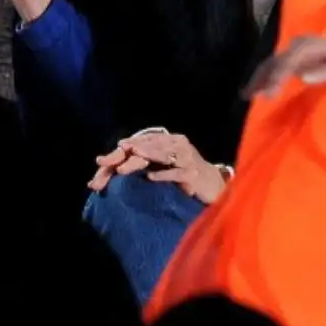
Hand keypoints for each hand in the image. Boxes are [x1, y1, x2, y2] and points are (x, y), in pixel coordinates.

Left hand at [90, 130, 227, 204]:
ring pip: (164, 155)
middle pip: (153, 145)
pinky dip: (163, 175)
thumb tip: (120, 162)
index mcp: (172, 140)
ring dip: (146, 157)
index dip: (130, 144)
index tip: (112, 152)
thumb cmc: (187, 173)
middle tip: (116, 154)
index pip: (148, 139)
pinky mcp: (193, 175)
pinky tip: (150, 177)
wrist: (213, 185)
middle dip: (134, 149)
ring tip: (128, 162)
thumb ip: (150, 158)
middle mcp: (180, 145)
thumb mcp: (168, 163)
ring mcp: (188, 159)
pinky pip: (176, 173)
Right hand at [245, 35, 325, 98]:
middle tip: (249, 95)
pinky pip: (276, 66)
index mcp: (310, 47)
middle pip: (274, 61)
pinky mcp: (295, 58)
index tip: (269, 93)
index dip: (277, 76)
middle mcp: (299, 46)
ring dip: (258, 77)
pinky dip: (265, 76)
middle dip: (261, 77)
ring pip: (271, 63)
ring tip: (245, 94)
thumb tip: (304, 76)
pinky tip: (256, 88)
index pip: (288, 61)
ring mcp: (295, 50)